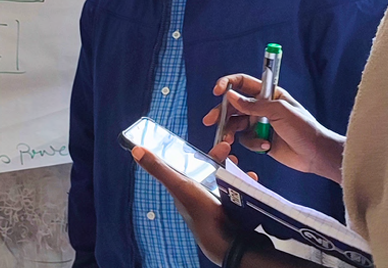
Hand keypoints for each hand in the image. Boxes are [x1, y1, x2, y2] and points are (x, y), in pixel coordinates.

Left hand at [131, 146, 254, 264]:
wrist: (231, 243)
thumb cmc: (203, 215)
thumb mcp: (180, 186)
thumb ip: (159, 169)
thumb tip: (136, 151)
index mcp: (185, 191)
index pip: (189, 166)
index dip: (199, 154)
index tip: (213, 145)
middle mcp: (199, 198)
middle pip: (209, 173)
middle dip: (220, 161)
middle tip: (231, 154)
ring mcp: (216, 206)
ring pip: (225, 183)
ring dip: (234, 174)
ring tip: (243, 170)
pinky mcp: (232, 213)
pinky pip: (239, 196)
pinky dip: (246, 187)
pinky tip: (252, 182)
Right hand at [203, 74, 345, 183]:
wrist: (316, 154)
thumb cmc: (304, 128)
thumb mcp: (279, 111)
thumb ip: (253, 104)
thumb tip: (230, 96)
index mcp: (267, 93)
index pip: (242, 83)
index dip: (228, 84)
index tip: (217, 91)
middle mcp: (261, 107)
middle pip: (234, 105)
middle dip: (221, 112)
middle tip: (211, 121)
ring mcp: (260, 123)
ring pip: (236, 124)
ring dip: (231, 131)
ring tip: (229, 140)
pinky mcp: (260, 139)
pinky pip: (246, 139)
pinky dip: (252, 143)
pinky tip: (265, 146)